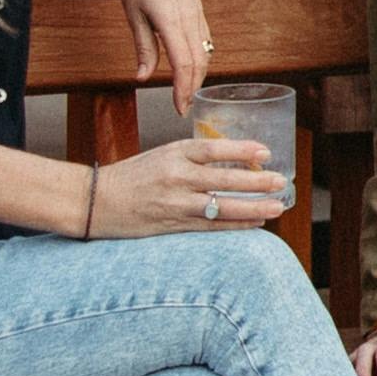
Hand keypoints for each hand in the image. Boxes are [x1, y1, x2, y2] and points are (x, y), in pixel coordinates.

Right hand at [89, 135, 283, 235]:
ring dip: (252, 207)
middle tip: (281, 181)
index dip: (242, 149)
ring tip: (277, 206)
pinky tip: (255, 222)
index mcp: (173, 154)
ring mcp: (175, 204)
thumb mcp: (162, 156)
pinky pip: (211, 226)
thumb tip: (235, 160)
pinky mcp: (172, 225)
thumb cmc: (131, 176)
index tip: (266, 152)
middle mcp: (175, 177)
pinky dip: (235, 225)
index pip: (213, 149)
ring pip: (221, 206)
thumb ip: (193, 158)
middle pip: (223, 179)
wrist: (95, 201)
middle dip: (256, 181)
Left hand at [103, 0, 211, 108]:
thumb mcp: (134, 16)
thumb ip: (144, 48)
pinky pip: (204, 39)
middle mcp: (189, 17)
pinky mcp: (197, 7)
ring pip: (205, 52)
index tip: (179, 108)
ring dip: (198, 74)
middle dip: (192, 87)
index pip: (184, 65)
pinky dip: (201, 57)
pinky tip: (192, 65)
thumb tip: (143, 77)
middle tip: (182, 106)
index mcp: (171, 21)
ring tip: (186, 90)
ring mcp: (196, 12)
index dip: (183, 90)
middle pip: (198, 63)